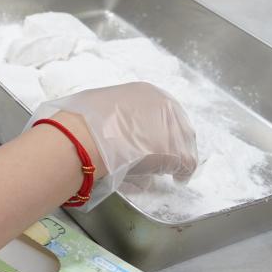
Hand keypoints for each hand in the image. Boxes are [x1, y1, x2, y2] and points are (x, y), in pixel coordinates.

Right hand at [30, 82, 197, 209]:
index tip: (156, 139)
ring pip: (183, 146)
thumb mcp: (100, 104)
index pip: (164, 110)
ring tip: (165, 168)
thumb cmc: (85, 121)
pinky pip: (186, 165)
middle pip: (179, 127)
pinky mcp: (177, 152)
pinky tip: (178, 178)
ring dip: (175, 157)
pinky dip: (182, 173)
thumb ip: (113, 112)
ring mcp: (173, 128)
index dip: (160, 128)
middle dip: (172, 143)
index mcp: (146, 92)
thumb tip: (109, 124)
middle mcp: (165, 106)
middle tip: (165, 156)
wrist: (88, 137)